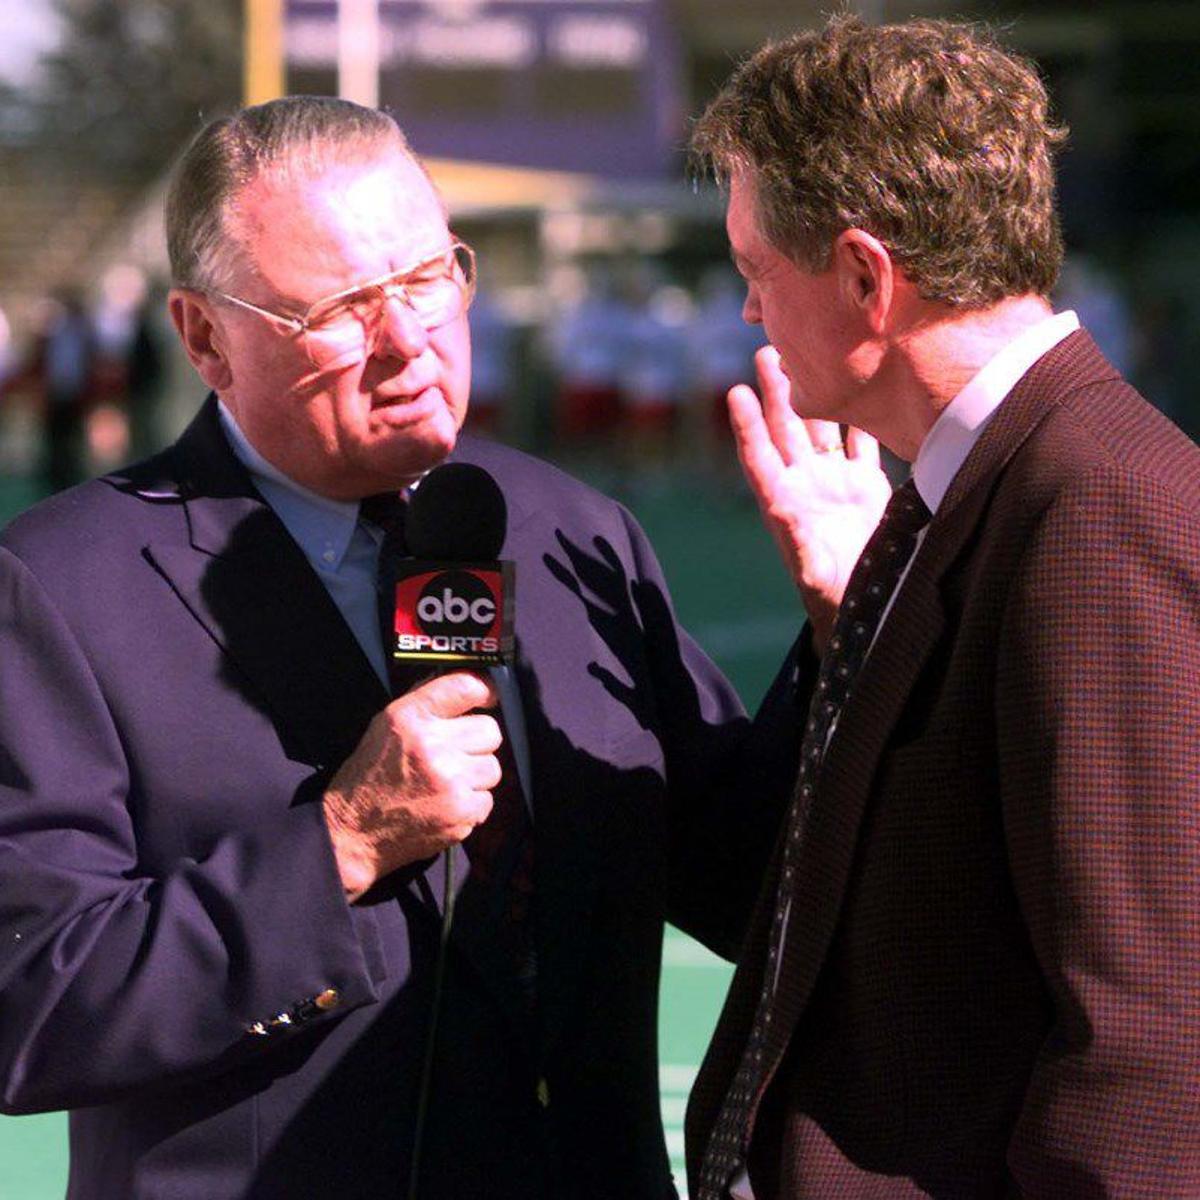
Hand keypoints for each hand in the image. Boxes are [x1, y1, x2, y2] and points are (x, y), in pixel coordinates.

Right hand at [323, 672, 501, 900]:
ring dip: (475, 776)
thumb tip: (463, 685)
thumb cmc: (369, 777)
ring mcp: (450, 781)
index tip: (488, 698)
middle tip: (457, 754)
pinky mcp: (460, 813)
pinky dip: (471, 805)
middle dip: (478, 741)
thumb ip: (424, 702)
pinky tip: (445, 805)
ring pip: (493, 767)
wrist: (352, 832)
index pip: (466, 686)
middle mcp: (432, 745)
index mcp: (411, 718)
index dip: (485, 690)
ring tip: (447, 783)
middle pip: (490, 730)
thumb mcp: (384, 725)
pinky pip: (487, 800)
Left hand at [729, 345, 892, 651]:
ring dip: (812, 393)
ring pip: (819, 427)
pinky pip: (862, 443)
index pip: (760, 457)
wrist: (867, 609)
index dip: (748, 426)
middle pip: (785, 430)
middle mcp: (805, 486)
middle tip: (764, 349)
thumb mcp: (814, 575)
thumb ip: (800, 546)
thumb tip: (781, 513)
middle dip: (775, 391)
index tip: (734, 393)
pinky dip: (860, 416)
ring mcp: (834, 482)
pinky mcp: (866, 487)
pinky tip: (861, 382)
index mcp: (786, 504)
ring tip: (801, 355)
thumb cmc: (833, 597)